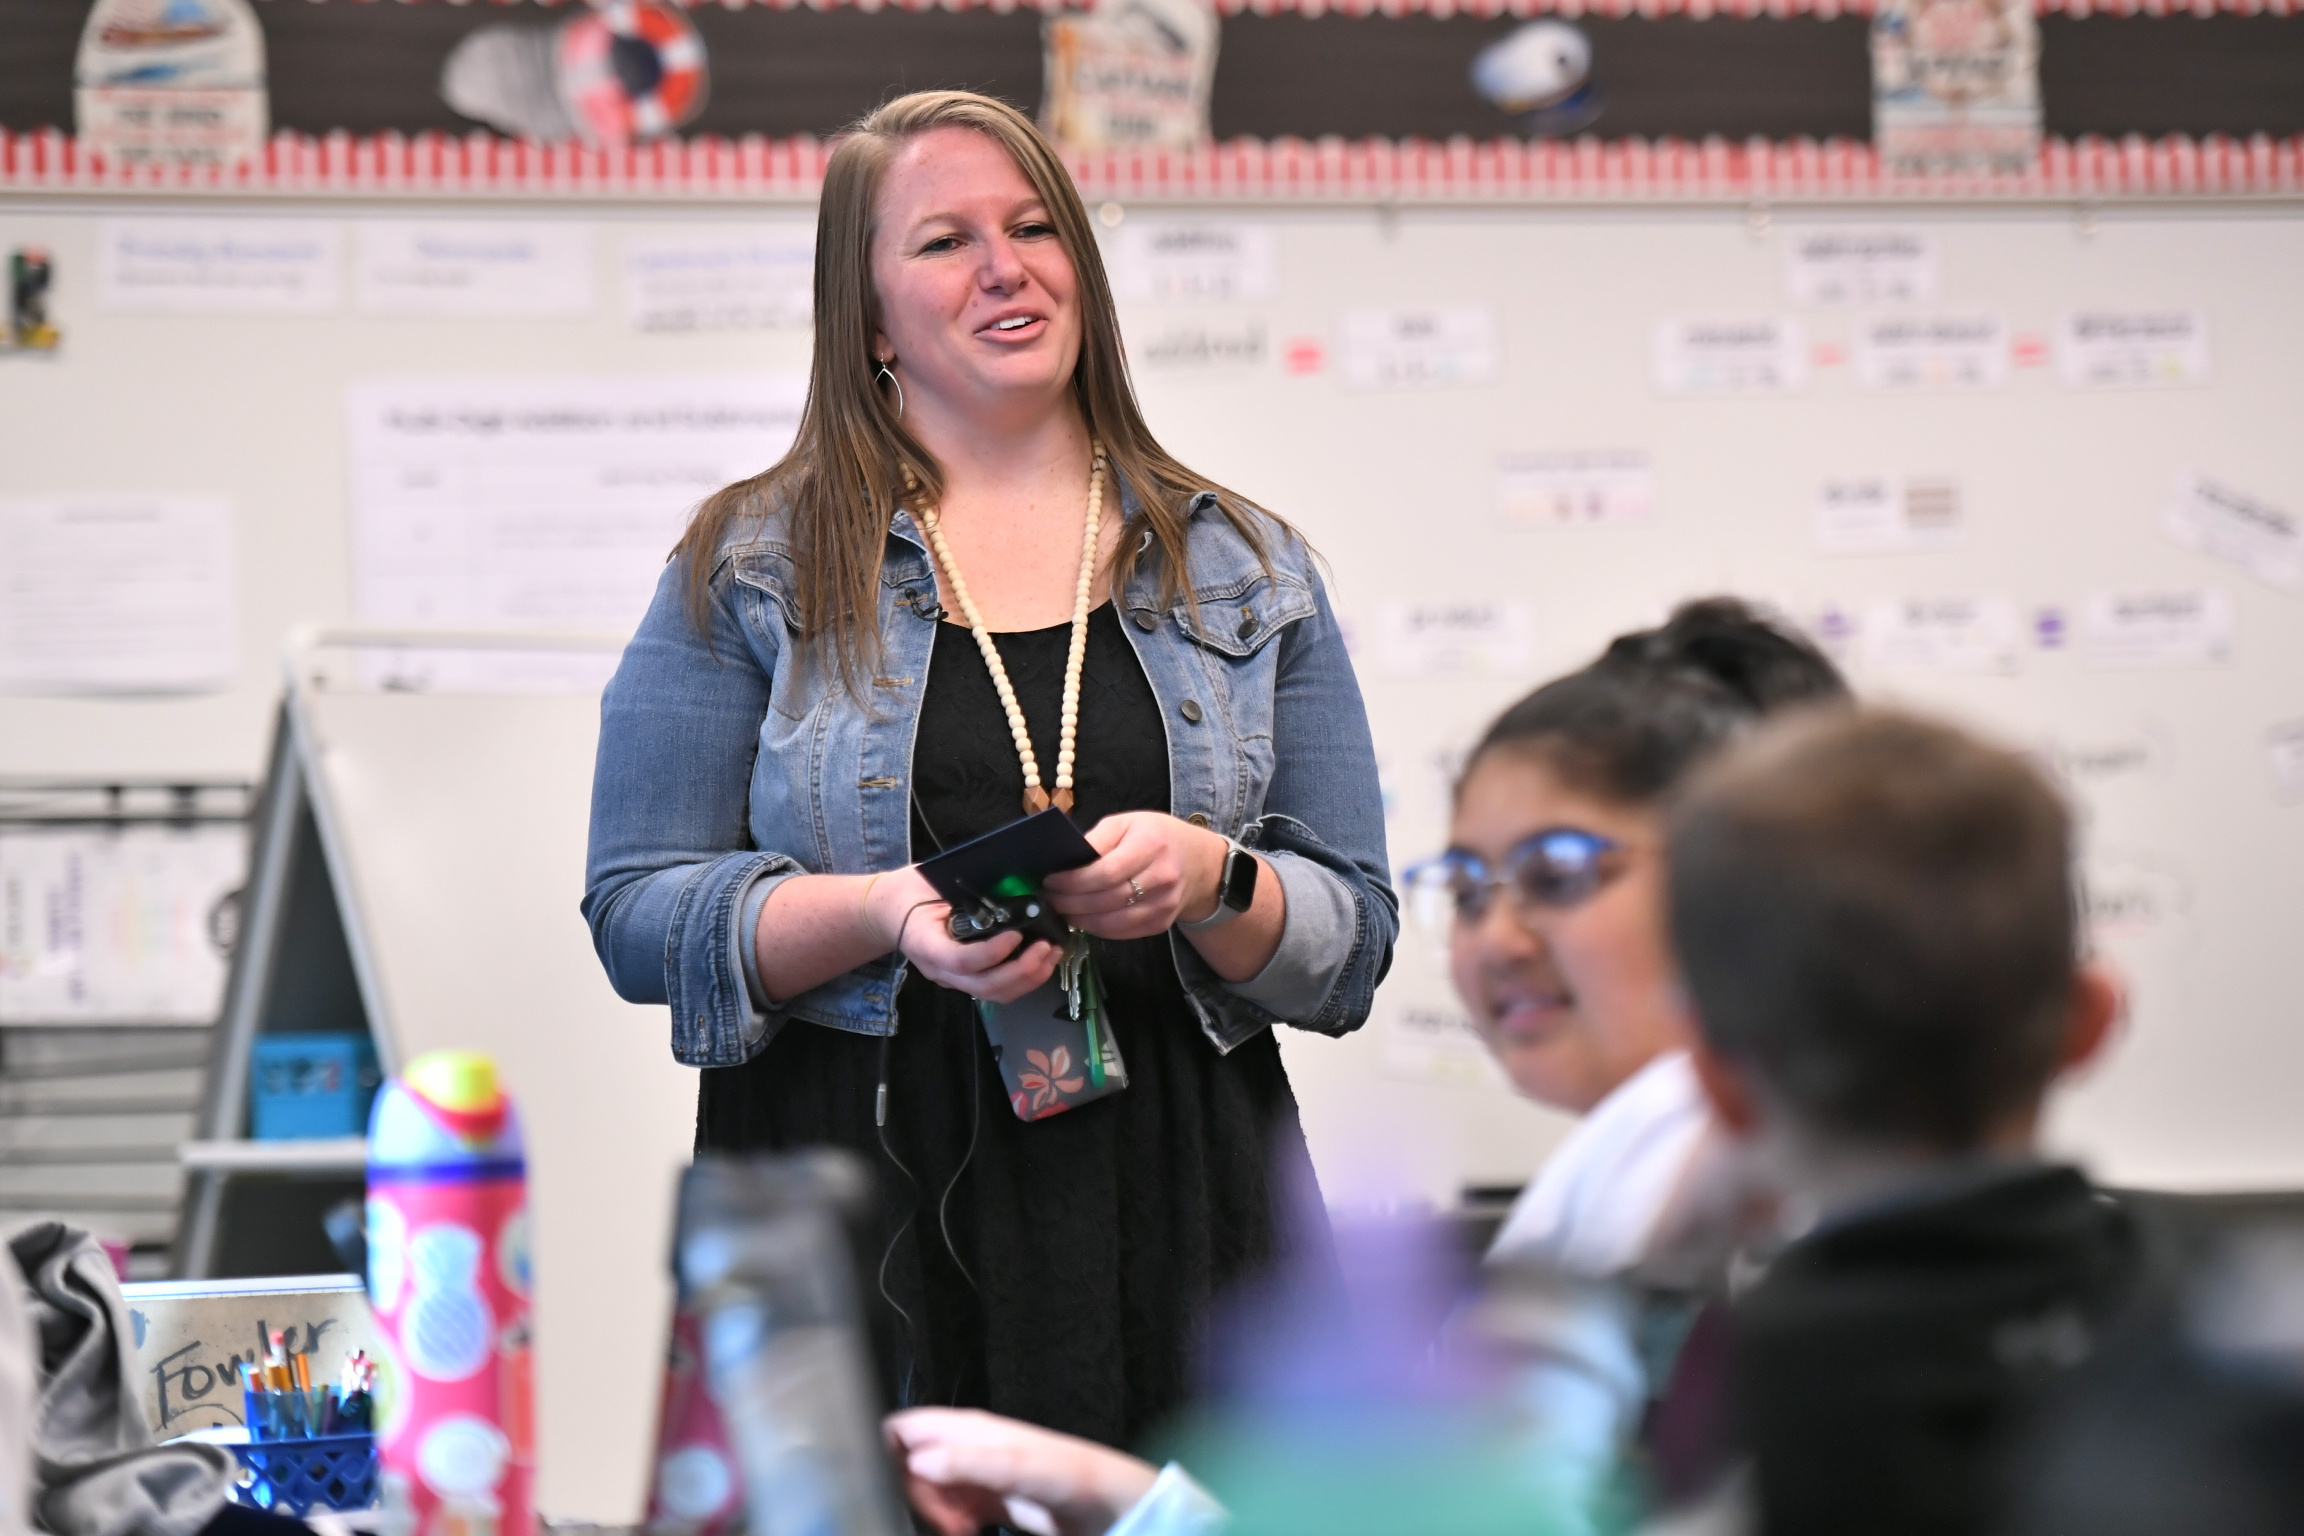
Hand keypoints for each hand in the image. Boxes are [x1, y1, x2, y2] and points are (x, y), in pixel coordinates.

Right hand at [865, 866, 1061, 1003]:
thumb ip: (961, 887)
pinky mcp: (967, 979)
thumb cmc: (911, 891)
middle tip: (1046, 945)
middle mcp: (940, 969)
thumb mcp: (930, 883)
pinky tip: (1043, 960)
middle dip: (1022, 970)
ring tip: (1052, 953)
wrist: (891, 911)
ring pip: (995, 994)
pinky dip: (1025, 979)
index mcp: (926, 944)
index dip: (992, 953)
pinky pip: (998, 989)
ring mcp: (954, 979)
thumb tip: (1005, 879)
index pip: (960, 961)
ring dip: (1030, 978)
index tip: (1016, 934)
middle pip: (984, 986)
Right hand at [885, 1408, 1159, 1535]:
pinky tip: (968, 1530)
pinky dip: (949, 1523)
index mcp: (969, 1430)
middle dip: (913, 1494)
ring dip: (932, 1513)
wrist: (1113, 1504)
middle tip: (942, 1519)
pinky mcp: (987, 1500)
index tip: (895, 1488)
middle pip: (909, 1465)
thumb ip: (971, 1462)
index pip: (902, 1429)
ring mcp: (977, 1474)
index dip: (887, 1455)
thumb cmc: (1075, 1475)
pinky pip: (949, 1510)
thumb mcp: (1021, 1467)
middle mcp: (967, 1448)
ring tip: (960, 1528)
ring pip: (927, 1490)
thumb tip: (919, 1461)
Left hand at [1041, 812, 1225, 940]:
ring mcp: (1164, 905)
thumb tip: (1064, 862)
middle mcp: (1161, 877)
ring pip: (1112, 923)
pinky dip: (1097, 929)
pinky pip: (1123, 933)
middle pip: (1106, 899)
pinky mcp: (1161, 924)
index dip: (1073, 881)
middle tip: (1050, 898)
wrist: (1200, 862)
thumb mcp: (1127, 822)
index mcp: (1150, 845)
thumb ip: (1097, 840)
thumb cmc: (1157, 836)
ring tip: (1062, 910)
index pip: (1106, 872)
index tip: (1051, 880)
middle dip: (1071, 902)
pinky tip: (1083, 919)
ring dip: (1080, 920)